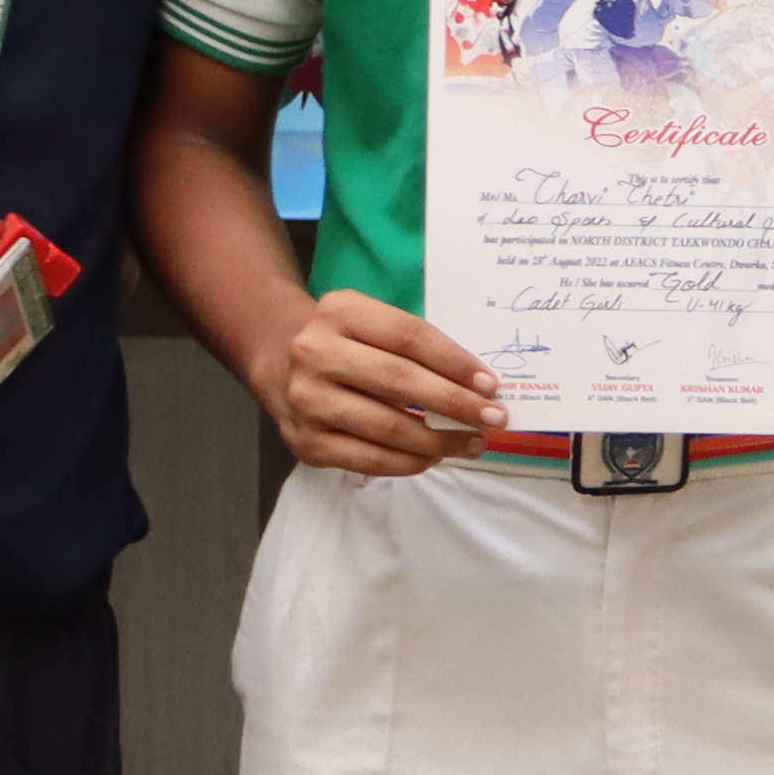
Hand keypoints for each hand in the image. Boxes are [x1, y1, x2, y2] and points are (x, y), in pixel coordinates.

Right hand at [257, 287, 499, 476]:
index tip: (491, 384)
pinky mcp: (306, 441)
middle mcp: (315, 353)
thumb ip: (416, 345)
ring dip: (439, 440)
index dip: (454, 362)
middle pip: (400, 381)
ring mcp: (307, 400)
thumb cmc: (348, 343)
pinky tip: (434, 457)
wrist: (279, 361)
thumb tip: (478, 386)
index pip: (409, 336)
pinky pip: (369, 459)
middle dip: (456, 404)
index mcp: (340, 312)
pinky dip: (409, 462)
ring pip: (387, 427)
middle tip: (494, 418)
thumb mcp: (371, 322)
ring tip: (473, 443)